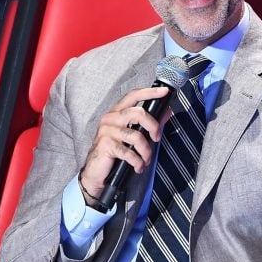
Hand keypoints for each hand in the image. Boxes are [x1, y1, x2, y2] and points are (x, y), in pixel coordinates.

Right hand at [79, 86, 169, 200]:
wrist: (96, 170)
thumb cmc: (114, 151)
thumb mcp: (132, 135)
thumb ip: (148, 123)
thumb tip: (166, 112)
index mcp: (117, 112)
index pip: (134, 95)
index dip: (150, 92)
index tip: (164, 91)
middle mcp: (111, 118)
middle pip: (139, 113)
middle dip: (153, 127)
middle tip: (157, 138)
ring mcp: (107, 131)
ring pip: (136, 136)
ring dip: (146, 151)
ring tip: (146, 159)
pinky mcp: (106, 145)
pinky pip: (129, 152)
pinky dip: (137, 162)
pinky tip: (138, 166)